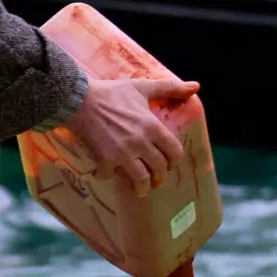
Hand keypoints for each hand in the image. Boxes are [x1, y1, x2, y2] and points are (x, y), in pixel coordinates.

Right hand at [64, 74, 198, 193]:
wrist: (79, 99)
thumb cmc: (112, 92)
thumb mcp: (143, 87)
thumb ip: (171, 88)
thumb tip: (196, 86)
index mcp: (152, 126)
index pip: (174, 152)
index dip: (174, 161)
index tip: (169, 164)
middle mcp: (141, 142)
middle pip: (160, 168)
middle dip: (159, 176)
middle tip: (155, 179)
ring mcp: (123, 153)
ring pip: (141, 179)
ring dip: (142, 187)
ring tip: (140, 189)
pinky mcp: (105, 159)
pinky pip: (111, 176)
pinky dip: (107, 177)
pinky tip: (104, 174)